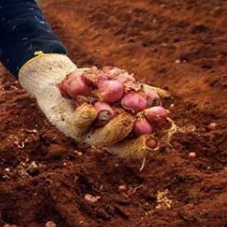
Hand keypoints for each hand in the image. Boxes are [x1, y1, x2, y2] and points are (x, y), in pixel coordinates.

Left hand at [18, 53, 175, 159]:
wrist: (63, 79)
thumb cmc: (95, 85)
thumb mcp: (120, 84)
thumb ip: (139, 92)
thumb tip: (163, 97)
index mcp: (119, 131)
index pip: (138, 144)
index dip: (149, 143)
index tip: (161, 136)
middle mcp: (102, 136)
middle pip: (120, 148)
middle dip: (133, 141)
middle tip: (140, 128)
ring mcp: (85, 133)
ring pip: (100, 140)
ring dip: (112, 129)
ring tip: (117, 115)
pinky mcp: (67, 125)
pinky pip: (78, 125)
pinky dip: (86, 118)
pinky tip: (91, 109)